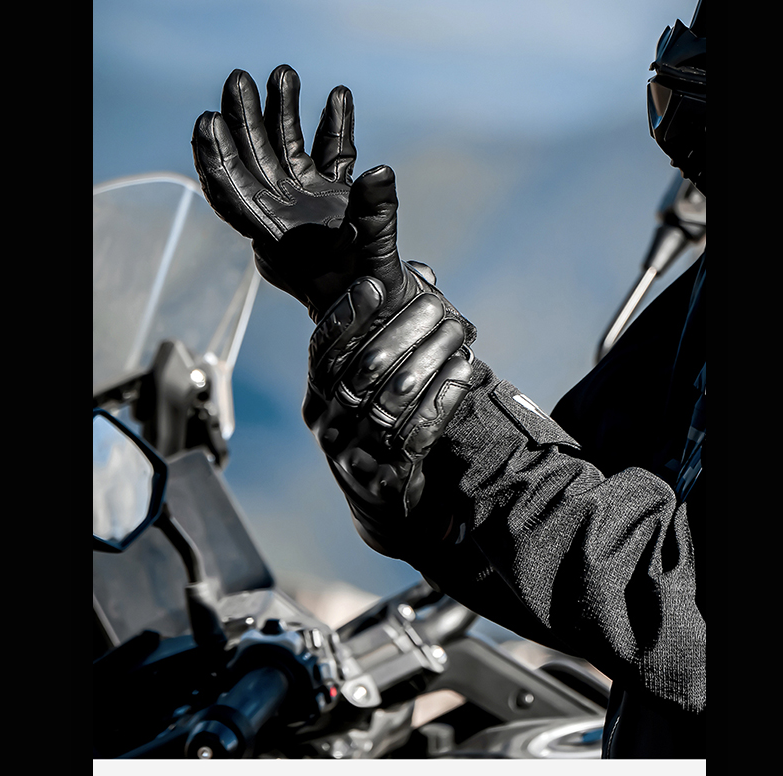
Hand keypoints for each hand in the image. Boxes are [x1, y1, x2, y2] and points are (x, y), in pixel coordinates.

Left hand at [192, 65, 474, 340]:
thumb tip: (380, 170)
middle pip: (253, 160)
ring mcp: (307, 203)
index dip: (215, 158)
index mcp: (275, 236)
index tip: (207, 122)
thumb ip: (374, 216)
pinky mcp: (334, 197)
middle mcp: (284, 215)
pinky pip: (330, 156)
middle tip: (238, 79)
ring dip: (283, 113)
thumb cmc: (367, 297)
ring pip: (287, 151)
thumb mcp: (370, 258)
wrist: (382, 310)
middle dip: (244, 119)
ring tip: (284, 73)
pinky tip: (338, 95)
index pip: (232, 193)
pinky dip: (333, 127)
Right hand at [303, 276, 473, 546]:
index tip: (374, 284)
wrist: (388, 508)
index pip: (323, 353)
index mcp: (318, 402)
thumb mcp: (372, 392)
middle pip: (363, 370)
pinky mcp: (388, 480)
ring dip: (430, 357)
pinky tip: (464, 368)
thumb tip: (423, 273)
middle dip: (401, 329)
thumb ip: (386, 337)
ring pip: (394, 397)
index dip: (346, 316)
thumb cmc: (383, 432)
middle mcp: (329, 429)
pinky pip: (418, 430)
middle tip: (434, 303)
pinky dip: (444, 395)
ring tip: (458, 328)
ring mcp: (355, 458)